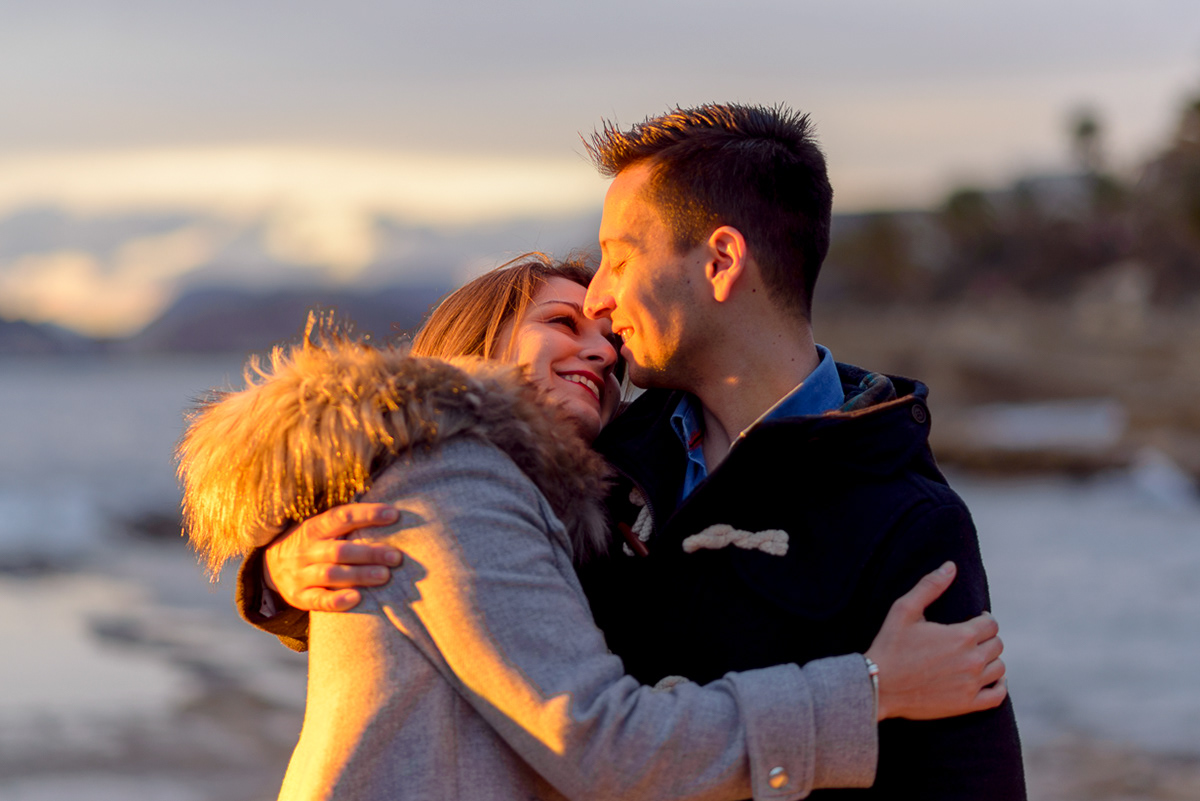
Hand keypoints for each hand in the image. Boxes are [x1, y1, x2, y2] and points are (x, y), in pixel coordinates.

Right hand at [264, 504, 402, 611]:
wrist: (270, 566)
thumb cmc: (311, 545)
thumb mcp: (321, 529)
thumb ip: (347, 524)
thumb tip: (392, 513)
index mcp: (314, 528)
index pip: (341, 517)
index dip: (367, 514)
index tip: (394, 514)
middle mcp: (305, 550)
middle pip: (339, 550)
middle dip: (369, 552)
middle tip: (396, 557)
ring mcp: (300, 574)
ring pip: (330, 574)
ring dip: (359, 575)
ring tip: (385, 575)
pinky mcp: (298, 597)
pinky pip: (317, 600)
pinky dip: (337, 601)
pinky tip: (357, 598)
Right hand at [865, 561, 1006, 720]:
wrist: (880, 685)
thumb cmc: (890, 645)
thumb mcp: (904, 610)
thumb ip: (929, 586)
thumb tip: (950, 566)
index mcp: (961, 636)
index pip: (991, 625)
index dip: (984, 620)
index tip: (976, 620)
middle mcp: (972, 660)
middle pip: (997, 645)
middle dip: (987, 638)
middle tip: (972, 638)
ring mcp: (971, 684)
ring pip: (1000, 668)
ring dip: (992, 660)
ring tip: (977, 657)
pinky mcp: (967, 704)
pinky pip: (998, 695)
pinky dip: (1000, 686)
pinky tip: (991, 679)